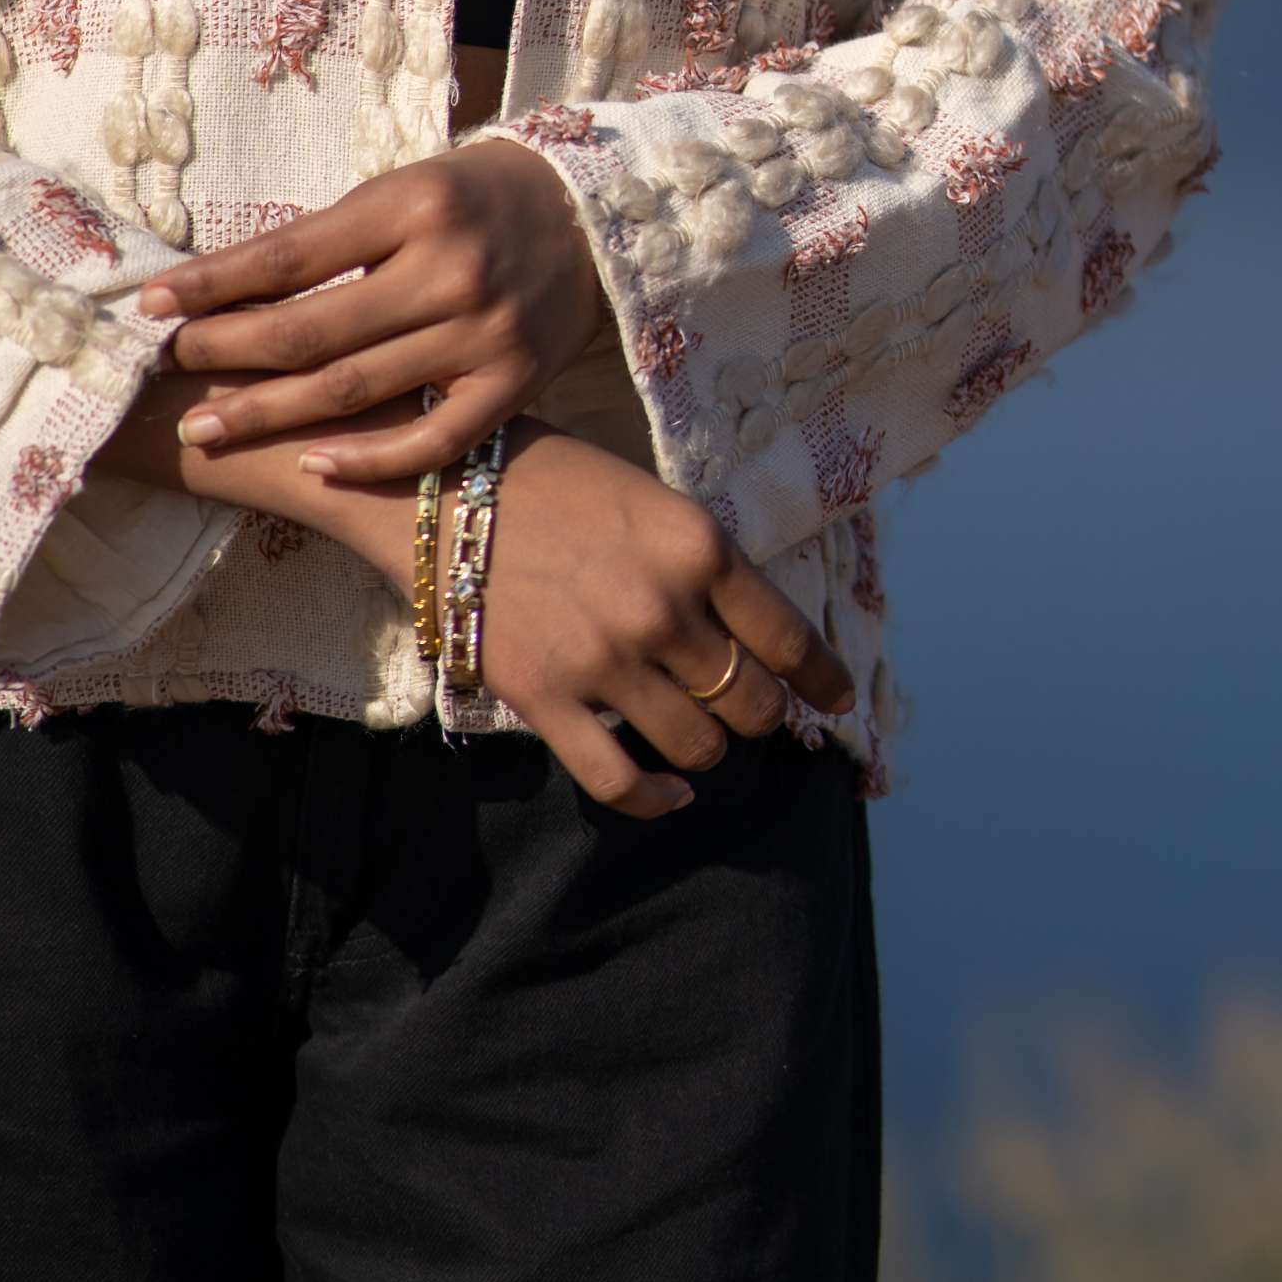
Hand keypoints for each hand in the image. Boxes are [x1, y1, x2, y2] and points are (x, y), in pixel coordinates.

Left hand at [136, 141, 608, 480]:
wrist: (587, 212)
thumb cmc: (470, 197)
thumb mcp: (400, 191)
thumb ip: (330, 240)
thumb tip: (227, 289)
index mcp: (410, 205)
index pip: (288, 256)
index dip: (213, 285)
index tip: (152, 305)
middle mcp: (448, 268)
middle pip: (312, 332)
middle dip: (226, 356)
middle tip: (165, 375)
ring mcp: (483, 332)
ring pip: (356, 390)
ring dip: (271, 414)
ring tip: (207, 426)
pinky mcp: (515, 384)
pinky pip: (431, 439)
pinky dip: (368, 457)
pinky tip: (313, 465)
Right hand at [472, 426, 854, 819]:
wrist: (446, 491)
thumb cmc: (555, 483)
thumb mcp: (650, 500)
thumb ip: (703, 566)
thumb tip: (754, 634)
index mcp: (697, 547)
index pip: (788, 637)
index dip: (821, 678)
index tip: (835, 700)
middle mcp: (661, 608)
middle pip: (749, 701)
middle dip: (760, 713)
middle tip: (748, 708)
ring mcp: (605, 660)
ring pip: (698, 745)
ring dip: (709, 747)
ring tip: (700, 732)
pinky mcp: (548, 699)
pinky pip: (620, 781)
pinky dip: (657, 798)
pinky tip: (672, 792)